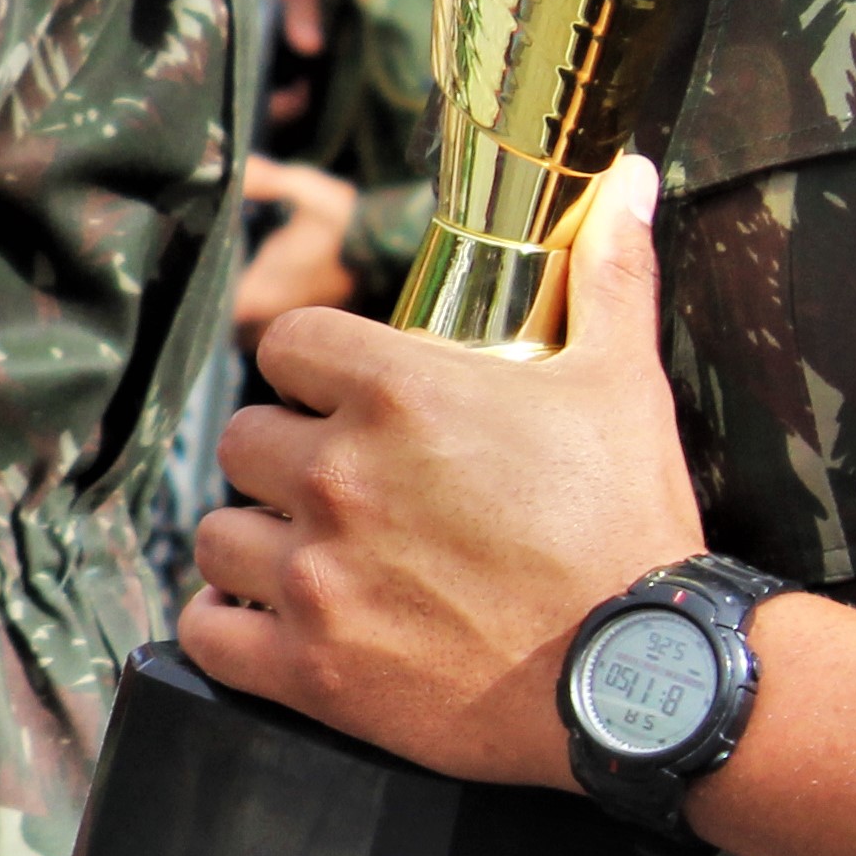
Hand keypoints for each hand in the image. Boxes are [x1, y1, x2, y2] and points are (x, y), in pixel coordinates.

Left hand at [185, 157, 703, 788]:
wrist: (649, 677)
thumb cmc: (633, 524)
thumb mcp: (624, 383)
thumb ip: (608, 274)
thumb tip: (632, 177)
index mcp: (395, 393)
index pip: (283, 347)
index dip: (311, 373)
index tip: (344, 402)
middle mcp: (336, 475)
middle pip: (241, 439)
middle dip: (284, 459)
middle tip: (343, 491)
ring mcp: (315, 575)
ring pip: (217, 534)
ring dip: (255, 543)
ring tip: (315, 557)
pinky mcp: (308, 667)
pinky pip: (206, 629)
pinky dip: (230, 626)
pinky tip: (274, 620)